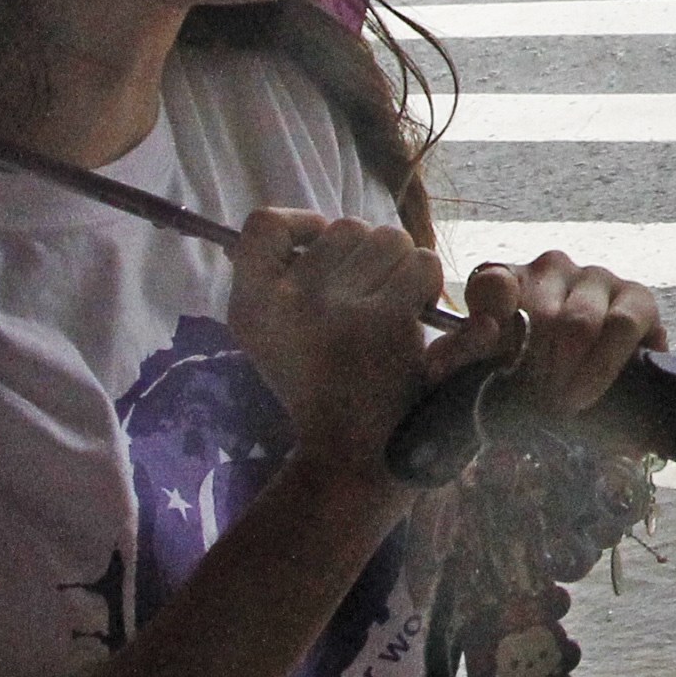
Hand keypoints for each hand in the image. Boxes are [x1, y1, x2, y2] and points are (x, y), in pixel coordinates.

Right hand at [230, 209, 446, 477]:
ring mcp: (334, 309)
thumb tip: (308, 226)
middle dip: (367, 256)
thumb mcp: (271, 336)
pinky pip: (420, 263)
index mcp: (250, 307)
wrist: (354, 451)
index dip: (302, 225)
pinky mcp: (385, 319)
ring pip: (388, 239)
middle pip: (345, 227)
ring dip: (401, 267)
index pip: (263, 225)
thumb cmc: (321, 386)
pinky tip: (413, 315)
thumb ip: (277, 280)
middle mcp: (285, 303)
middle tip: (368, 300)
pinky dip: (426, 283)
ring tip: (392, 308)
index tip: (320, 250)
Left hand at [456, 251, 666, 421]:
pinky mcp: (637, 296)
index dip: (491, 328)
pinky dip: (602, 367)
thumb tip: (438, 360)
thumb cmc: (528, 381)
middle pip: (537, 315)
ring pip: (579, 323)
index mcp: (504, 279)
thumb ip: (457, 361)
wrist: (586, 398)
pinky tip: (590, 392)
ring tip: (562, 403)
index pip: (490, 284)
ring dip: (569, 375)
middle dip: (536, 370)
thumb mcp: (483, 372)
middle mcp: (550, 267)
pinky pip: (622, 325)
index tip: (496, 366)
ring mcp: (596, 277)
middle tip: (534, 404)